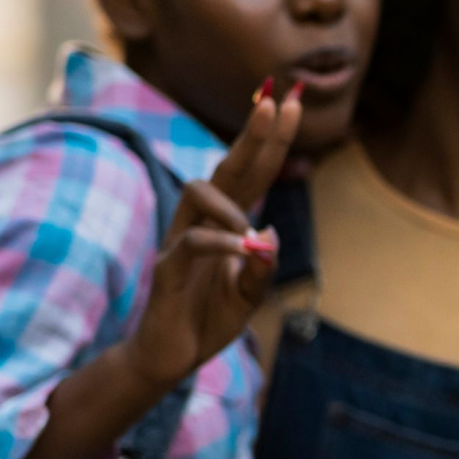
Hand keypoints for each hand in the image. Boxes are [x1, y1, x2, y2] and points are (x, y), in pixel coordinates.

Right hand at [119, 81, 297, 391]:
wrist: (170, 358)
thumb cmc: (207, 320)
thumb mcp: (249, 295)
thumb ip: (263, 266)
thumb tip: (269, 234)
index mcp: (224, 225)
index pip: (251, 174)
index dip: (270, 140)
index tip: (290, 102)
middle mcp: (200, 223)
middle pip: (227, 168)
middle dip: (252, 135)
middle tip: (273, 101)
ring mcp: (180, 242)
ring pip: (198, 193)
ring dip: (232, 205)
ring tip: (249, 235)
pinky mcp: (168, 270)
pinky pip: (191, 241)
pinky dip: (220, 243)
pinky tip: (242, 251)